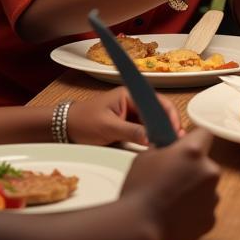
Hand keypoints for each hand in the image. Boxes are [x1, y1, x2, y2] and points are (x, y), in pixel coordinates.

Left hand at [67, 87, 184, 145]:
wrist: (64, 127)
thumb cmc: (83, 122)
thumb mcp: (108, 127)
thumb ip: (131, 132)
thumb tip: (151, 139)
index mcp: (130, 94)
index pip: (157, 101)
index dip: (169, 114)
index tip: (175, 129)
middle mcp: (133, 101)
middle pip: (158, 110)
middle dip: (168, 124)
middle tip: (175, 139)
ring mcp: (131, 113)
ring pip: (152, 121)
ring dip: (160, 131)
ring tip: (170, 143)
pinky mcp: (128, 124)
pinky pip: (144, 129)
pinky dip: (151, 136)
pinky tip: (157, 145)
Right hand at [121, 127, 219, 239]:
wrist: (136, 228)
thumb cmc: (138, 190)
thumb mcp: (146, 157)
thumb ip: (165, 150)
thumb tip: (170, 151)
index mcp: (194, 151)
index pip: (204, 134)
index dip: (194, 140)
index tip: (184, 149)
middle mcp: (210, 170)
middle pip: (205, 164)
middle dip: (193, 169)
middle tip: (173, 181)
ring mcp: (213, 196)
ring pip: (206, 187)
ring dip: (195, 191)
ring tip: (172, 202)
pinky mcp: (211, 218)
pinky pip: (205, 209)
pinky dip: (194, 212)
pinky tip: (176, 217)